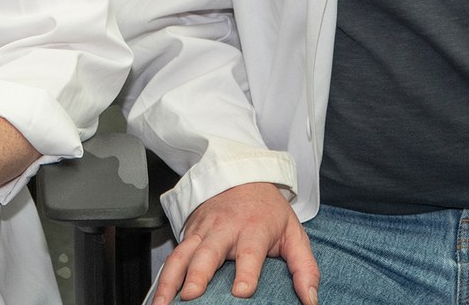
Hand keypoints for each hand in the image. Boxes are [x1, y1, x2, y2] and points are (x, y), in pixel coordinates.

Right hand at [153, 181, 317, 304]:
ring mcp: (202, 231)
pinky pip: (173, 256)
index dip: (246, 271)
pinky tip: (157, 297)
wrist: (242, 176)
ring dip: (171, 279)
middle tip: (191, 295)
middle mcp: (224, 229)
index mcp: (254, 228)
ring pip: (183, 255)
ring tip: (163, 303)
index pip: (250, 251)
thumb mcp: (294, 233)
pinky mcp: (188, 234)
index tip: (242, 291)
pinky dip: (162, 277)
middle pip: (208, 252)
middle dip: (198, 274)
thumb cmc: (268, 211)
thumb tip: (310, 300)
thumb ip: (305, 267)